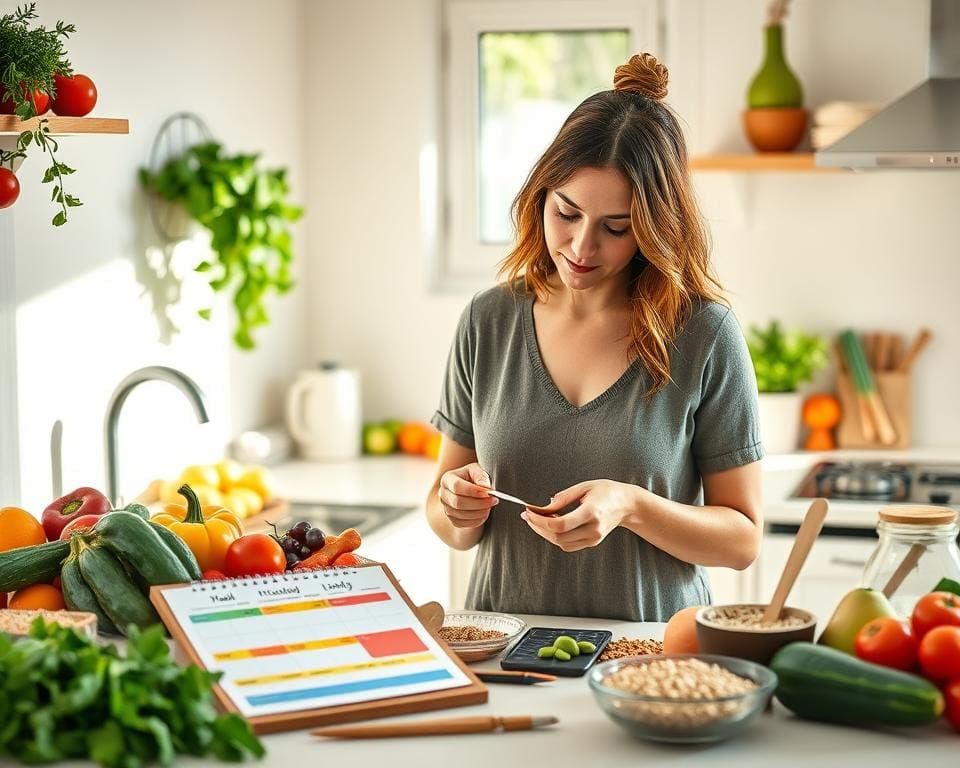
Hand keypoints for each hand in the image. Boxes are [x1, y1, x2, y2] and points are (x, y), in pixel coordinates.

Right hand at [437, 462, 497, 528]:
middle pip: (457, 502)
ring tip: (490, 506)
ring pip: (461, 515)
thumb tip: (486, 487)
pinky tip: (485, 513)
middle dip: (479, 503)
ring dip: (479, 512)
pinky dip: (476, 520)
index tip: (488, 492)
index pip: (457, 486)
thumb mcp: (477, 470)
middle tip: (494, 500)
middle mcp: (443, 494)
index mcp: (447, 479)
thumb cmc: (474, 477)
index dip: (473, 491)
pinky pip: (463, 524)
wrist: (471, 490)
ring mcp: (446, 508)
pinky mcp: (452, 519)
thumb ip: (481, 476)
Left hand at [522, 479, 638, 551]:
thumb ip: (563, 498)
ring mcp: (594, 538)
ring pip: (561, 543)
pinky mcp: (592, 542)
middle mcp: (593, 529)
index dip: (540, 521)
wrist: (627, 505)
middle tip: (528, 516)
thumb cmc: (607, 492)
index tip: (529, 512)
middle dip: (538, 527)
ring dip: (545, 533)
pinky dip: (555, 537)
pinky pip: (568, 545)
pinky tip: (551, 525)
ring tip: (538, 519)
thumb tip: (544, 506)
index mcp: (592, 512)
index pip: (560, 524)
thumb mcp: (584, 487)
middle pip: (558, 537)